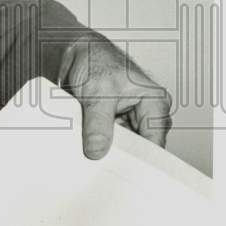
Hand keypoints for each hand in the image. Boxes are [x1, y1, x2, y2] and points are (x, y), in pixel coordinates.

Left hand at [58, 34, 171, 159]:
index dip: (139, 161)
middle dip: (120, 157)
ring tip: (90, 158)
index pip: (154, 142)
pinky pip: (106, 143)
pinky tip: (85, 151)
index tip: (122, 174)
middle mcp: (145, 114)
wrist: (71, 51)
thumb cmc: (94, 60)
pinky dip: (96, 146)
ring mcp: (127, 121)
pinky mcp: (110, 125)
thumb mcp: (97, 92)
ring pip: (120, 147)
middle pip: (138, 148)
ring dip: (105, 151)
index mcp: (154, 102)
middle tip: (101, 169)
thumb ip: (98, 124)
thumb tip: (98, 150)